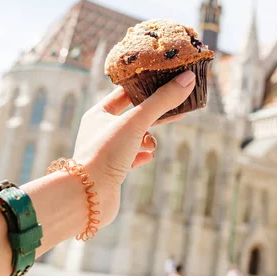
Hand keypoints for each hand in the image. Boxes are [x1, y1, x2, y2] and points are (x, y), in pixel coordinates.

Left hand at [72, 70, 195, 226]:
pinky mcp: (112, 172)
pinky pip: (131, 158)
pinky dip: (142, 155)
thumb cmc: (105, 154)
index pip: (124, 92)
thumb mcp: (137, 122)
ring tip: (152, 144)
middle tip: (176, 109)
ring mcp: (106, 152)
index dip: (145, 86)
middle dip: (154, 113)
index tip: (166, 82)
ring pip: (133, 137)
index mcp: (98, 114)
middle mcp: (99, 131)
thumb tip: (188, 78)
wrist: (87, 198)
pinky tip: (149, 156)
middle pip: (132, 115)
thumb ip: (162, 100)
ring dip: (147, 138)